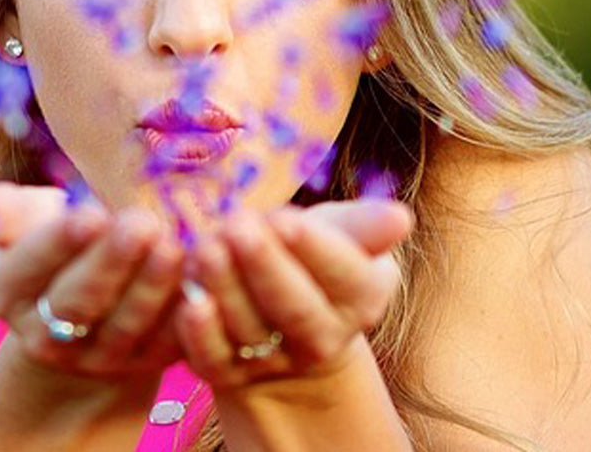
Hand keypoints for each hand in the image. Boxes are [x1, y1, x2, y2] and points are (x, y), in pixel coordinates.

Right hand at [0, 183, 188, 379]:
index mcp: (8, 293)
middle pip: (77, 302)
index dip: (57, 243)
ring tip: (174, 245)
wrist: (88, 307)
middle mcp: (47, 336)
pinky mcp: (147, 364)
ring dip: (153, 286)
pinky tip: (202, 274)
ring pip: (127, 325)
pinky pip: (170, 342)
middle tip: (140, 223)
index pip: (28, 268)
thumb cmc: (57, 246)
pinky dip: (188, 311)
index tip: (88, 213)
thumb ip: (3, 212)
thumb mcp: (24, 224)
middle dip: (111, 263)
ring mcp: (99, 356)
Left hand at [173, 200, 412, 389]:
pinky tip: (189, 301)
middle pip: (295, 309)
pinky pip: (213, 360)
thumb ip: (365, 226)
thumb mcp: (340, 236)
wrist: (280, 321)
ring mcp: (273, 361)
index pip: (345, 276)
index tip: (284, 217)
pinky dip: (200, 335)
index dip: (315, 249)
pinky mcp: (228, 373)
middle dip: (265, 266)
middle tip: (237, 224)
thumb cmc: (311, 260)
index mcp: (361, 299)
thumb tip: (401, 218)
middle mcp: (321, 339)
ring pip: (249, 330)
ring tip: (205, 246)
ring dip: (224, 288)